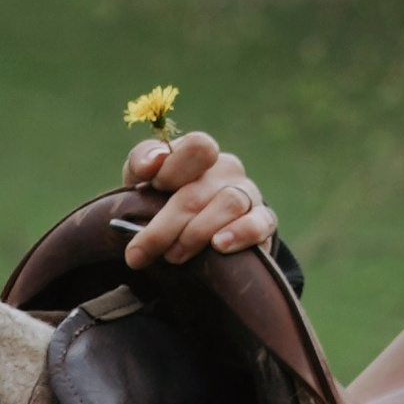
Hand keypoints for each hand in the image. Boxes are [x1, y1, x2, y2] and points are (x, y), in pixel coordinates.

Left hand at [119, 127, 277, 267]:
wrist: (187, 245)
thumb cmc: (161, 207)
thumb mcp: (142, 181)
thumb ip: (142, 162)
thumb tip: (152, 164)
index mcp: (198, 156)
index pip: (197, 147)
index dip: (173, 169)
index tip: (154, 187)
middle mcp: (226, 170)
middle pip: (198, 191)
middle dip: (164, 226)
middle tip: (139, 252)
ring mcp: (247, 194)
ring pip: (228, 204)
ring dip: (196, 233)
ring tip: (174, 256)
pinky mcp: (263, 222)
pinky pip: (259, 223)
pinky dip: (241, 233)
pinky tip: (219, 245)